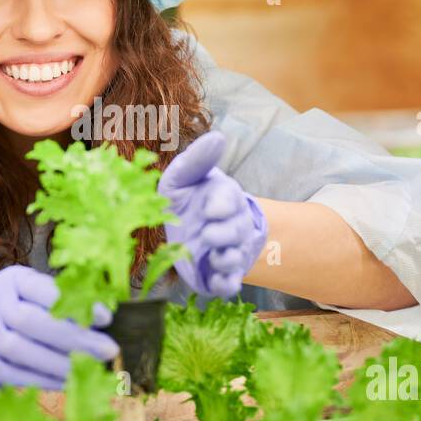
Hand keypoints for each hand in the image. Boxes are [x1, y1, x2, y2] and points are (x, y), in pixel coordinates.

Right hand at [0, 265, 118, 389]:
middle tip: (109, 349)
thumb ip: (63, 299)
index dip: (76, 304)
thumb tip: (105, 318)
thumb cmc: (14, 311)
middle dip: (76, 338)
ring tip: (94, 367)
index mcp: (10, 281)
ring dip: (65, 363)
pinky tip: (75, 380)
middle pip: (34, 323)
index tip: (107, 318)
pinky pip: (23, 377)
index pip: (44, 290)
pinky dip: (51, 381)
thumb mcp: (32, 293)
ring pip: (26, 353)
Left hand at [159, 130, 267, 297]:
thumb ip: (197, 159)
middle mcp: (232, 225)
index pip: (230, 199)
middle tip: (207, 233)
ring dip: (225, 259)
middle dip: (223, 233)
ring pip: (234, 257)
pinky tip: (214, 280)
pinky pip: (228, 284)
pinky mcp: (218, 275)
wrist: (190, 228)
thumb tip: (218, 136)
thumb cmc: (187, 198)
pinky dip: (224, 284)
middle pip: (236, 231)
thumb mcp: (184, 177)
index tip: (210, 208)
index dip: (222, 205)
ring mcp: (228, 251)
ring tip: (213, 256)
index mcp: (224, 198)